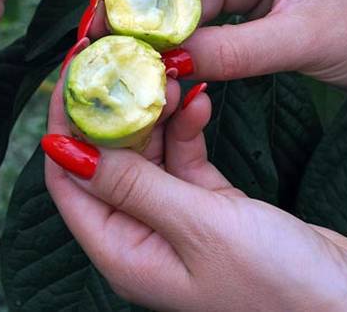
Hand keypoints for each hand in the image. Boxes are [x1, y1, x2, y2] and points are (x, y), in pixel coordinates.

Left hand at [43, 79, 346, 311]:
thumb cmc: (282, 288)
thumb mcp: (200, 227)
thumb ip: (133, 185)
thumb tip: (63, 150)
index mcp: (126, 255)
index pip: (70, 180)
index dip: (66, 124)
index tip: (75, 69)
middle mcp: (146, 240)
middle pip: (108, 161)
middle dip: (113, 109)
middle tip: (126, 58)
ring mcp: (182, 224)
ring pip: (150, 155)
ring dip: (154, 114)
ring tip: (167, 72)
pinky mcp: (218, 210)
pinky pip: (188, 160)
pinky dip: (189, 130)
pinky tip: (199, 101)